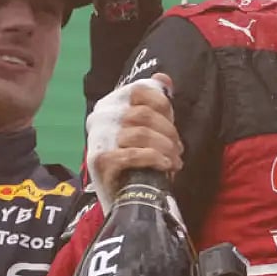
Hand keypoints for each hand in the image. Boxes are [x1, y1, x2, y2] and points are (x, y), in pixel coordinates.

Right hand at [85, 73, 182, 211]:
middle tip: (177, 150)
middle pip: (143, 114)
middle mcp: (100, 117)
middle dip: (168, 133)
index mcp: (111, 104)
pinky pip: (132, 154)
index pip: (139, 90)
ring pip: (140, 133)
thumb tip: (163, 78)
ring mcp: (98, 140)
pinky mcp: (100, 161)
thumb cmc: (139, 160)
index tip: (171, 124)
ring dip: (165, 149)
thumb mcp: (149, 128)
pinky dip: (153, 159)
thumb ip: (155, 103)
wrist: (126, 196)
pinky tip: (165, 166)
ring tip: (173, 161)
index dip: (162, 105)